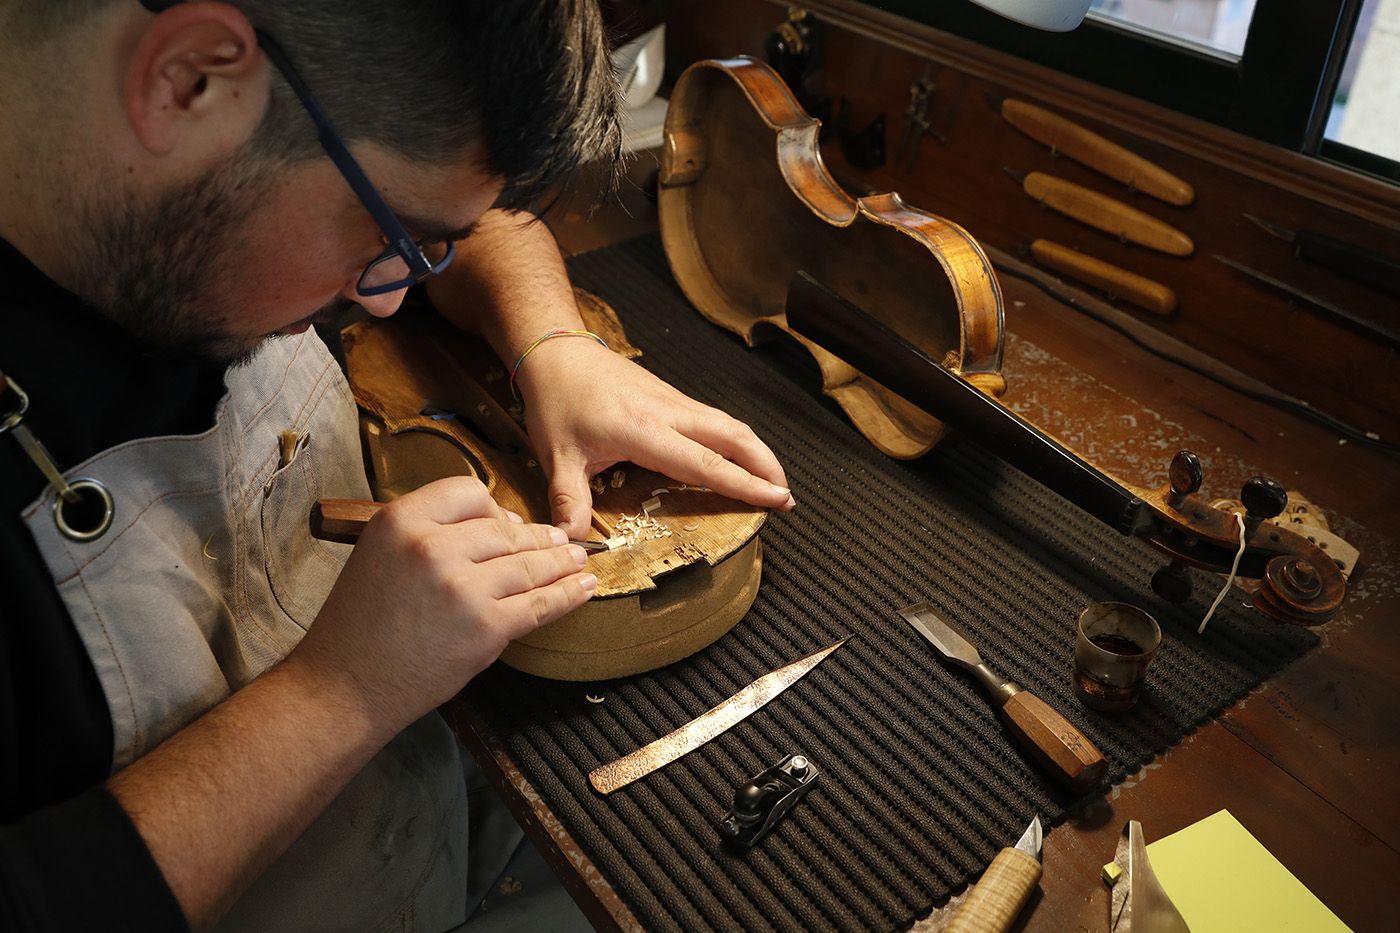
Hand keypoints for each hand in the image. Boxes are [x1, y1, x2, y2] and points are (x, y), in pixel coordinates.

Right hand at [290, 476, 595, 733]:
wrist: (345, 686)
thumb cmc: (360, 625)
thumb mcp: (379, 554)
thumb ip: (430, 533)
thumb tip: (501, 524)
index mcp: (401, 520)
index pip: (469, 492)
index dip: (495, 509)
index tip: (510, 522)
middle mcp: (432, 546)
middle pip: (505, 530)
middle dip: (538, 538)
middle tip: (561, 541)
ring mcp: (463, 587)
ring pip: (528, 565)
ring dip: (561, 563)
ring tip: (579, 560)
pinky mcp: (486, 627)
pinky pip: (540, 604)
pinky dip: (568, 595)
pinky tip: (583, 587)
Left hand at [515, 337, 795, 537]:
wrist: (556, 351)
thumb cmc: (557, 399)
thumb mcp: (557, 456)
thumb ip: (569, 500)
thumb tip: (572, 540)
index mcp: (644, 430)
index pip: (705, 462)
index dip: (744, 483)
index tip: (774, 498)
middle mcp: (668, 412)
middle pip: (734, 436)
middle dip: (767, 466)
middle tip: (785, 496)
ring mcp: (673, 401)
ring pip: (729, 424)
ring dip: (757, 451)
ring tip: (773, 481)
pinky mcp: (671, 396)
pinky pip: (715, 418)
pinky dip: (737, 439)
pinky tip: (739, 457)